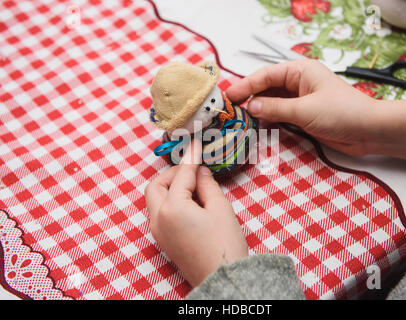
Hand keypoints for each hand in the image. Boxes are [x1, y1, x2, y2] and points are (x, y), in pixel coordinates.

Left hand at [145, 139, 247, 286]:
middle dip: (173, 174)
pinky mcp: (163, 240)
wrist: (222, 278)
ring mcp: (158, 231)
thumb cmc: (224, 244)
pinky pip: (160, 212)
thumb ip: (207, 185)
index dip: (191, 157)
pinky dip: (171, 202)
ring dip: (171, 188)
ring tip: (195, 188)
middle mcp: (158, 219)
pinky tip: (191, 203)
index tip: (195, 142)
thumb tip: (200, 172)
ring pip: (155, 199)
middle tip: (194, 172)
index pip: (181, 175)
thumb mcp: (220, 208)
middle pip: (156, 186)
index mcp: (172, 208)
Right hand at [226, 60, 405, 164]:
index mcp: (300, 72)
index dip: (246, 85)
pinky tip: (256, 126)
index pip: (266, 75)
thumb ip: (275, 108)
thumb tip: (250, 107)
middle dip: (249, 99)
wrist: (369, 131)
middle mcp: (299, 83)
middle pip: (267, 89)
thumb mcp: (304, 110)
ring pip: (272, 103)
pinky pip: (280, 115)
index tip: (229, 97)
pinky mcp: (304, 116)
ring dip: (257, 111)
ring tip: (239, 120)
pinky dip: (268, 120)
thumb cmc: (341, 113)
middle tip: (229, 111)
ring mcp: (301, 100)